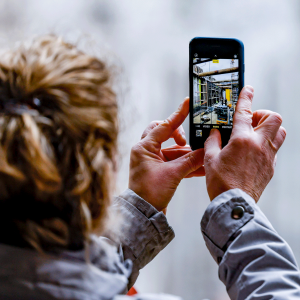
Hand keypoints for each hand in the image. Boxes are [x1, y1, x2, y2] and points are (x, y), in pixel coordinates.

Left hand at [129, 98, 204, 211]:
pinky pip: (173, 162)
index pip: (164, 126)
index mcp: (144, 148)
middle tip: (187, 141)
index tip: (187, 103)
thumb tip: (205, 151)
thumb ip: (191, 160)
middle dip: (178, 136)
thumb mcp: (173, 174)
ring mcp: (151, 160)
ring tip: (203, 158)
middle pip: (163, 133)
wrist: (144, 214)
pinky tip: (200, 168)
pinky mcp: (157, 170)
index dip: (178, 115)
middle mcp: (146, 151)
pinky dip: (185, 164)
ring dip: (187, 155)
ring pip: (172, 151)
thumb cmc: (150, 193)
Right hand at [204, 86, 285, 201]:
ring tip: (255, 134)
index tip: (248, 89)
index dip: (246, 97)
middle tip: (251, 120)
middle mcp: (259, 145)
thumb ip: (212, 142)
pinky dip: (267, 144)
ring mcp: (268, 156)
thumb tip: (214, 133)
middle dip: (264, 114)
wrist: (234, 203)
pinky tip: (253, 152)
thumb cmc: (221, 182)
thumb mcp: (210, 159)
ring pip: (280, 132)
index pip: (245, 112)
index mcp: (242, 140)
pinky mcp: (270, 167)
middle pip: (274, 118)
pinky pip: (275, 149)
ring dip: (270, 128)